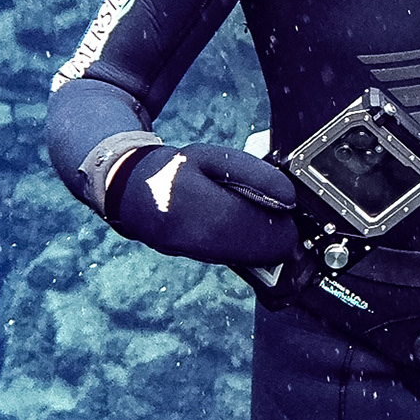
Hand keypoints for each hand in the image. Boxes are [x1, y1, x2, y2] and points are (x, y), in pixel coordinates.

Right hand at [111, 144, 300, 267]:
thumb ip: (254, 176)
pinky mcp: (197, 259)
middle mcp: (201, 241)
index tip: (291, 210)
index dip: (285, 224)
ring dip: (264, 244)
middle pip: (260, 252)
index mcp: (206, 211)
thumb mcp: (213, 158)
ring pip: (249, 260)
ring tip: (263, 218)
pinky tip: (246, 228)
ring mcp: (198, 254)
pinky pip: (234, 259)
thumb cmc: (173, 169)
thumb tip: (289, 200)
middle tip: (282, 216)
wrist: (128, 191)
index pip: (263, 230)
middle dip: (278, 237)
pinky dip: (248, 247)